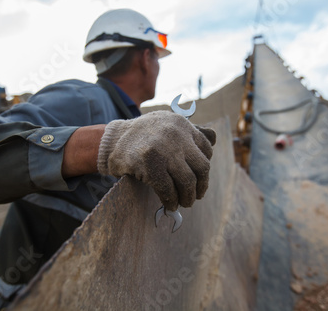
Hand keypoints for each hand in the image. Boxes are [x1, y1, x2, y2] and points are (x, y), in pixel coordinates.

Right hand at [97, 111, 215, 210]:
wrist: (112, 140)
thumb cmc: (143, 136)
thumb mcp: (168, 125)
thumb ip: (190, 132)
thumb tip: (215, 139)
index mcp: (182, 124)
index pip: (206, 148)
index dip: (204, 167)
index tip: (200, 178)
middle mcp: (176, 134)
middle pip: (201, 167)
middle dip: (201, 185)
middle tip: (196, 196)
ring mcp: (163, 149)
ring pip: (187, 181)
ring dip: (187, 197)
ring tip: (184, 203)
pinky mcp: (149, 164)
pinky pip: (168, 189)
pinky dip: (171, 200)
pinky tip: (169, 205)